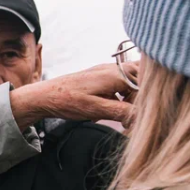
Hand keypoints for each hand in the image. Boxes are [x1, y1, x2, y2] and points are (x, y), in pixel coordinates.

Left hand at [9, 62, 137, 128]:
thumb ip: (121, 111)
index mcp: (116, 75)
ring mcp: (107, 71)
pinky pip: (119, 83)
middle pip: (141, 81)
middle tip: (127, 119)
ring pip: (131, 82)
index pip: (145, 86)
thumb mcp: (96, 110)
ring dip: (128, 99)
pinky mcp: (100, 77)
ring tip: (116, 115)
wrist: (44, 95)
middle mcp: (114, 69)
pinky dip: (118, 96)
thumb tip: (141, 117)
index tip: (132, 121)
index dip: (142, 105)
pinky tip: (106, 110)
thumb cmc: (68, 101)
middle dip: (137, 100)